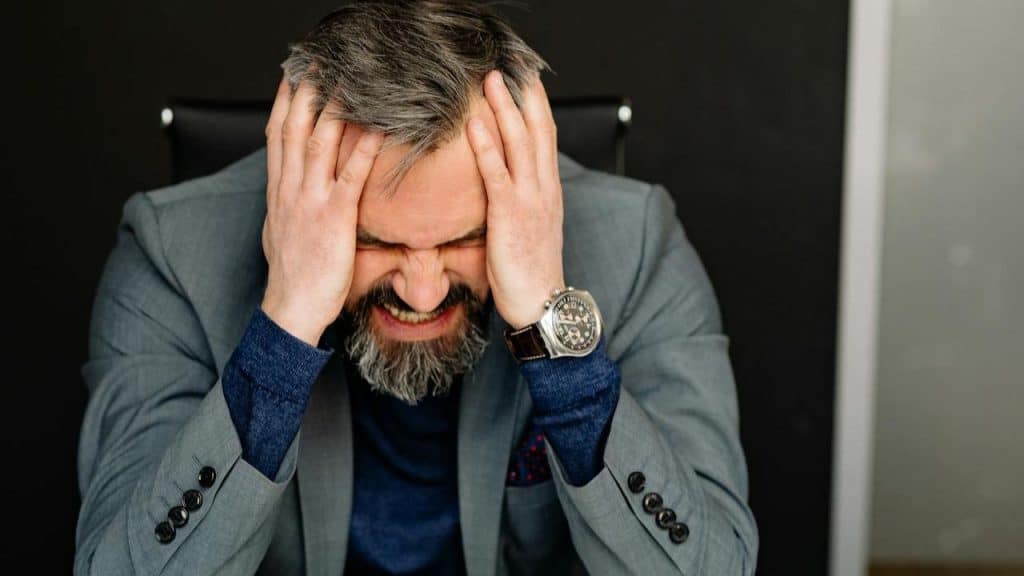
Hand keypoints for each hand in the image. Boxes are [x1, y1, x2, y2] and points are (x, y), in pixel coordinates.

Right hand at [261, 75, 383, 345]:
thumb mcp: (280, 231)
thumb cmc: (292, 276)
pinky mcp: (334, 218)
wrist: (291, 309)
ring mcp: (310, 201)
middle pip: (294, 128)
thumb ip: (288, 203)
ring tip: (348, 81)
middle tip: (319, 62)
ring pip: (319, 143)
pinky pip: (351, 176)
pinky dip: (363, 149)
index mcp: (278, 192)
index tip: (292, 76)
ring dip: (334, 108)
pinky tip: (376, 128)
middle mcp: (290, 189)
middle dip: (306, 92)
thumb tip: (291, 188)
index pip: (276, 135)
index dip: (284, 102)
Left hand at [467, 70, 564, 328]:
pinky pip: (497, 173)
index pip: (546, 137)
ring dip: (505, 108)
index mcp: (549, 191)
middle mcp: (544, 188)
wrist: (542, 303)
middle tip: (508, 65)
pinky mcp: (510, 215)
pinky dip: (486, 145)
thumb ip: (520, 202)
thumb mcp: (531, 229)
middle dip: (523, 95)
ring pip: (520, 143)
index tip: (526, 79)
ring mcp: (530, 200)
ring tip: (491, 80)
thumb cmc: (531, 271)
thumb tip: (503, 185)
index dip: (536, 105)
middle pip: (537, 130)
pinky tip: (475, 123)